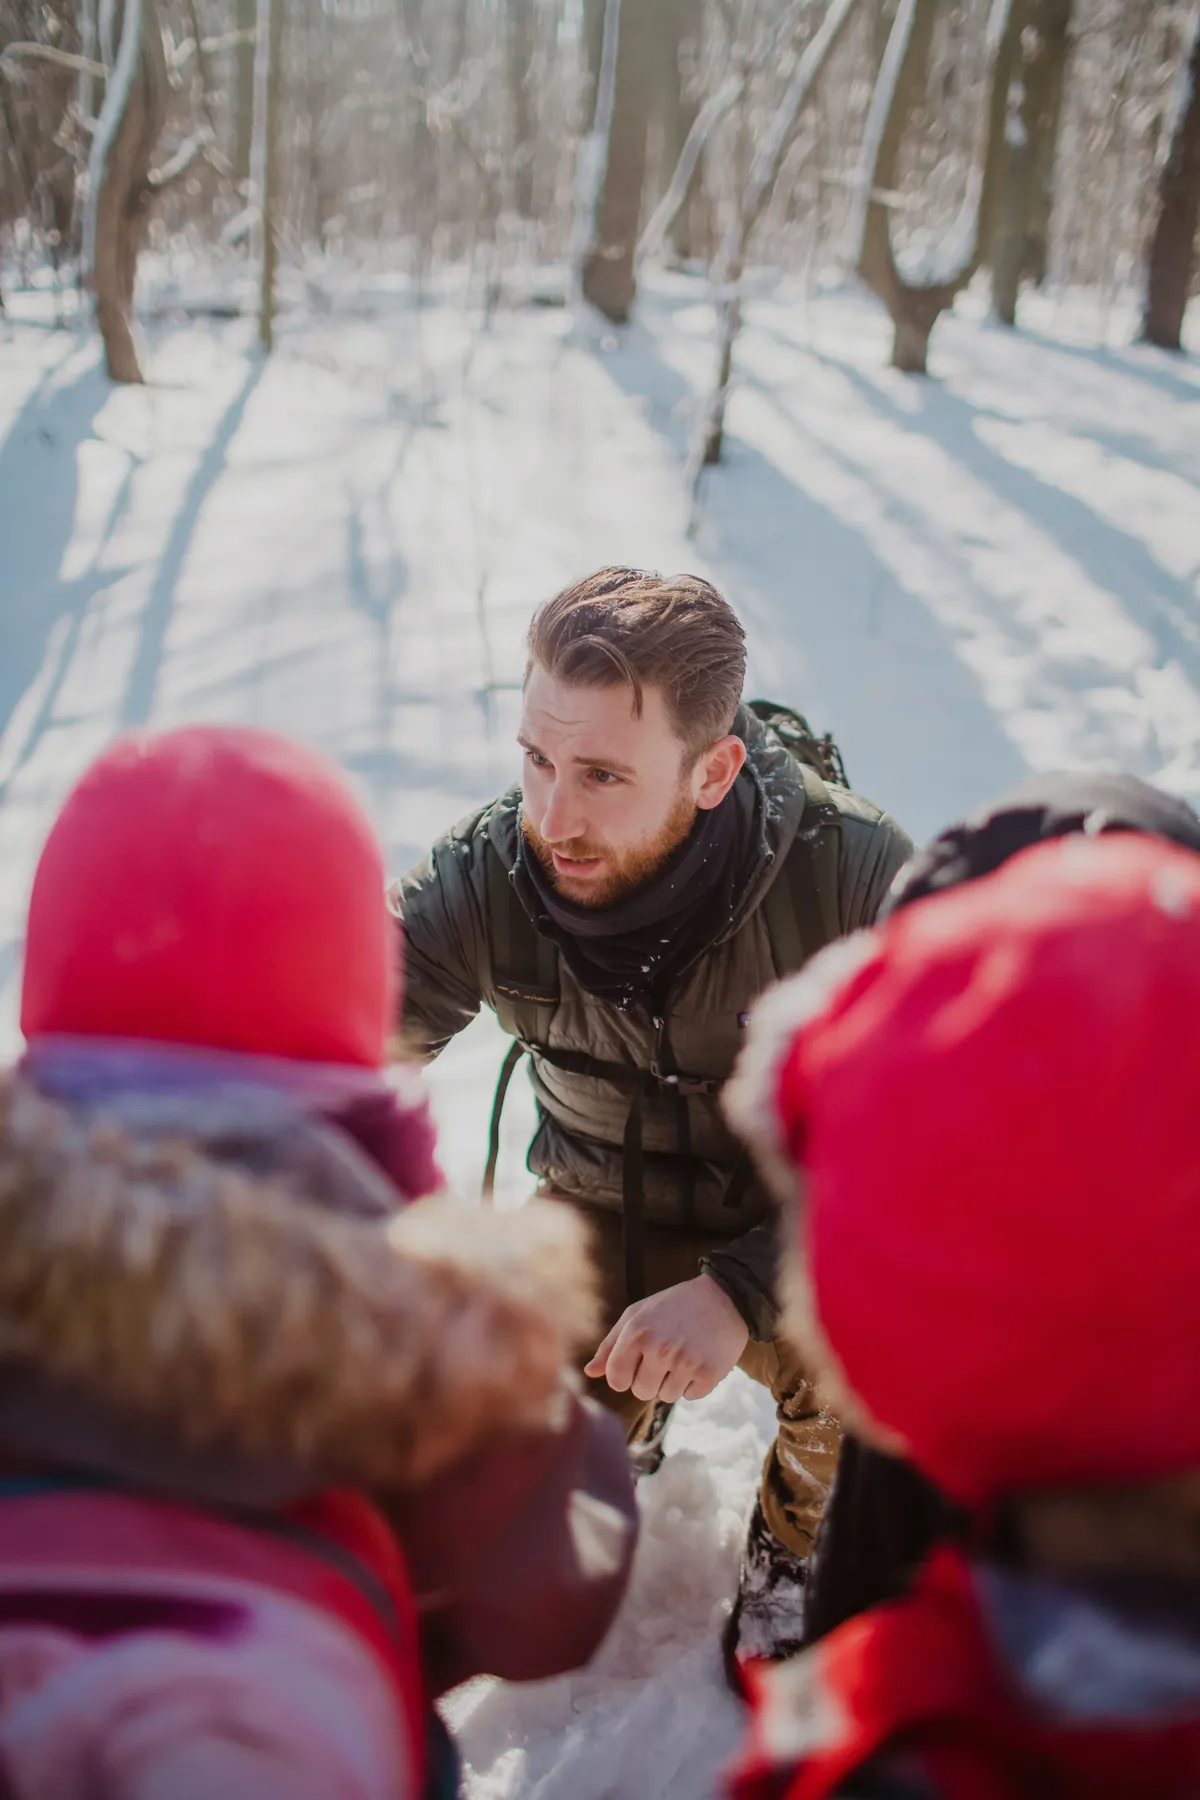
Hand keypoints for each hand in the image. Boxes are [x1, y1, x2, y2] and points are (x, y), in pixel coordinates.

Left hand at [584, 1273, 749, 1404]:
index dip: (625, 1375)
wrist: (725, 1298)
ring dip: (672, 1382)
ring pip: (666, 1397)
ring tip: (683, 1354)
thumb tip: (589, 1372)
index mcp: (637, 1333)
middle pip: (641, 1392)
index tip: (636, 1363)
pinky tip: (699, 1359)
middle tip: (665, 1354)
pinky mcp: (708, 1374)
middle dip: (650, 1379)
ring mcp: (686, 1363)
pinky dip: (693, 1383)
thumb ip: (611, 1344)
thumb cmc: (673, 1306)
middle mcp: (660, 1349)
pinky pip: (690, 1397)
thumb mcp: (637, 1315)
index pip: (616, 1379)